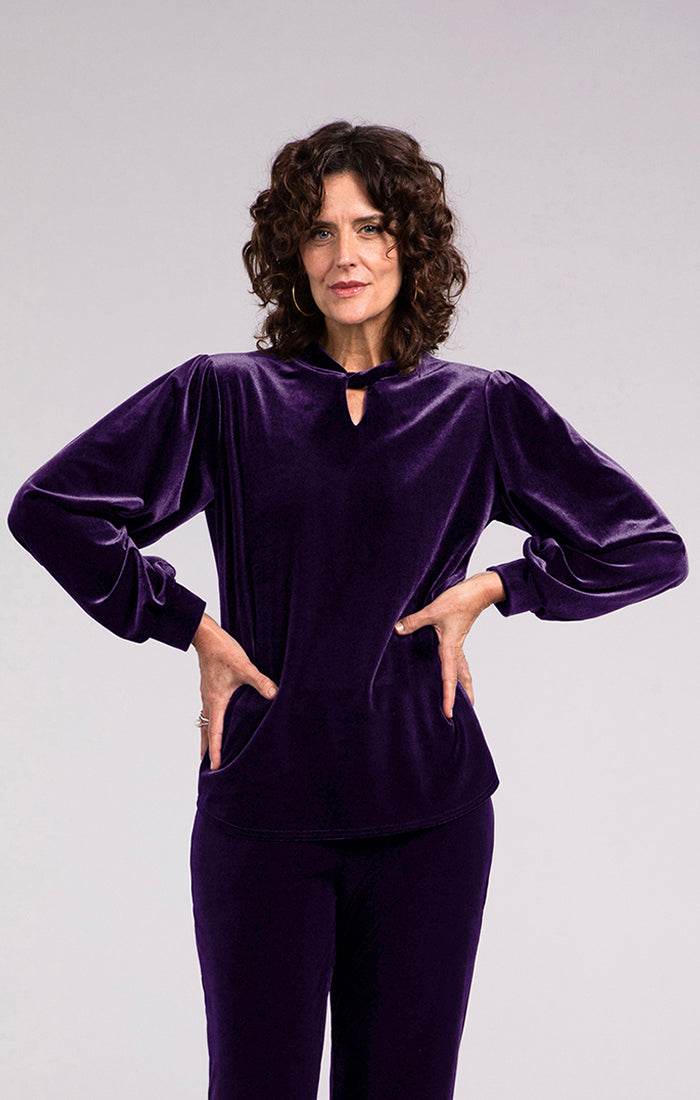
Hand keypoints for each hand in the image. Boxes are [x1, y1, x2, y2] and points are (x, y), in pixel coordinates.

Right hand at [191, 613, 277, 768]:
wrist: (206, 637)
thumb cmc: (223, 651)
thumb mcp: (244, 667)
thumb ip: (260, 682)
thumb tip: (275, 695)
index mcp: (216, 702)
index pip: (215, 733)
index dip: (216, 752)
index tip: (214, 768)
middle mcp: (208, 702)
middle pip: (205, 733)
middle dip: (207, 751)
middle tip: (208, 768)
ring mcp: (207, 695)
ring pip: (205, 723)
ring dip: (207, 737)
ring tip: (210, 751)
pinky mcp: (209, 688)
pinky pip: (208, 712)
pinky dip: (210, 724)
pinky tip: (219, 722)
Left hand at [393, 571, 504, 719]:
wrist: (478, 591)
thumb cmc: (459, 601)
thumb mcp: (433, 611)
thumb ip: (415, 621)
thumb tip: (398, 629)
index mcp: (450, 649)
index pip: (449, 678)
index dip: (448, 697)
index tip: (449, 713)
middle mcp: (455, 650)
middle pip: (462, 678)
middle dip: (465, 694)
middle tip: (468, 710)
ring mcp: (458, 643)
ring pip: (463, 669)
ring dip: (464, 683)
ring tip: (465, 695)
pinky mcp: (457, 636)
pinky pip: (458, 658)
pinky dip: (459, 668)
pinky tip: (453, 667)